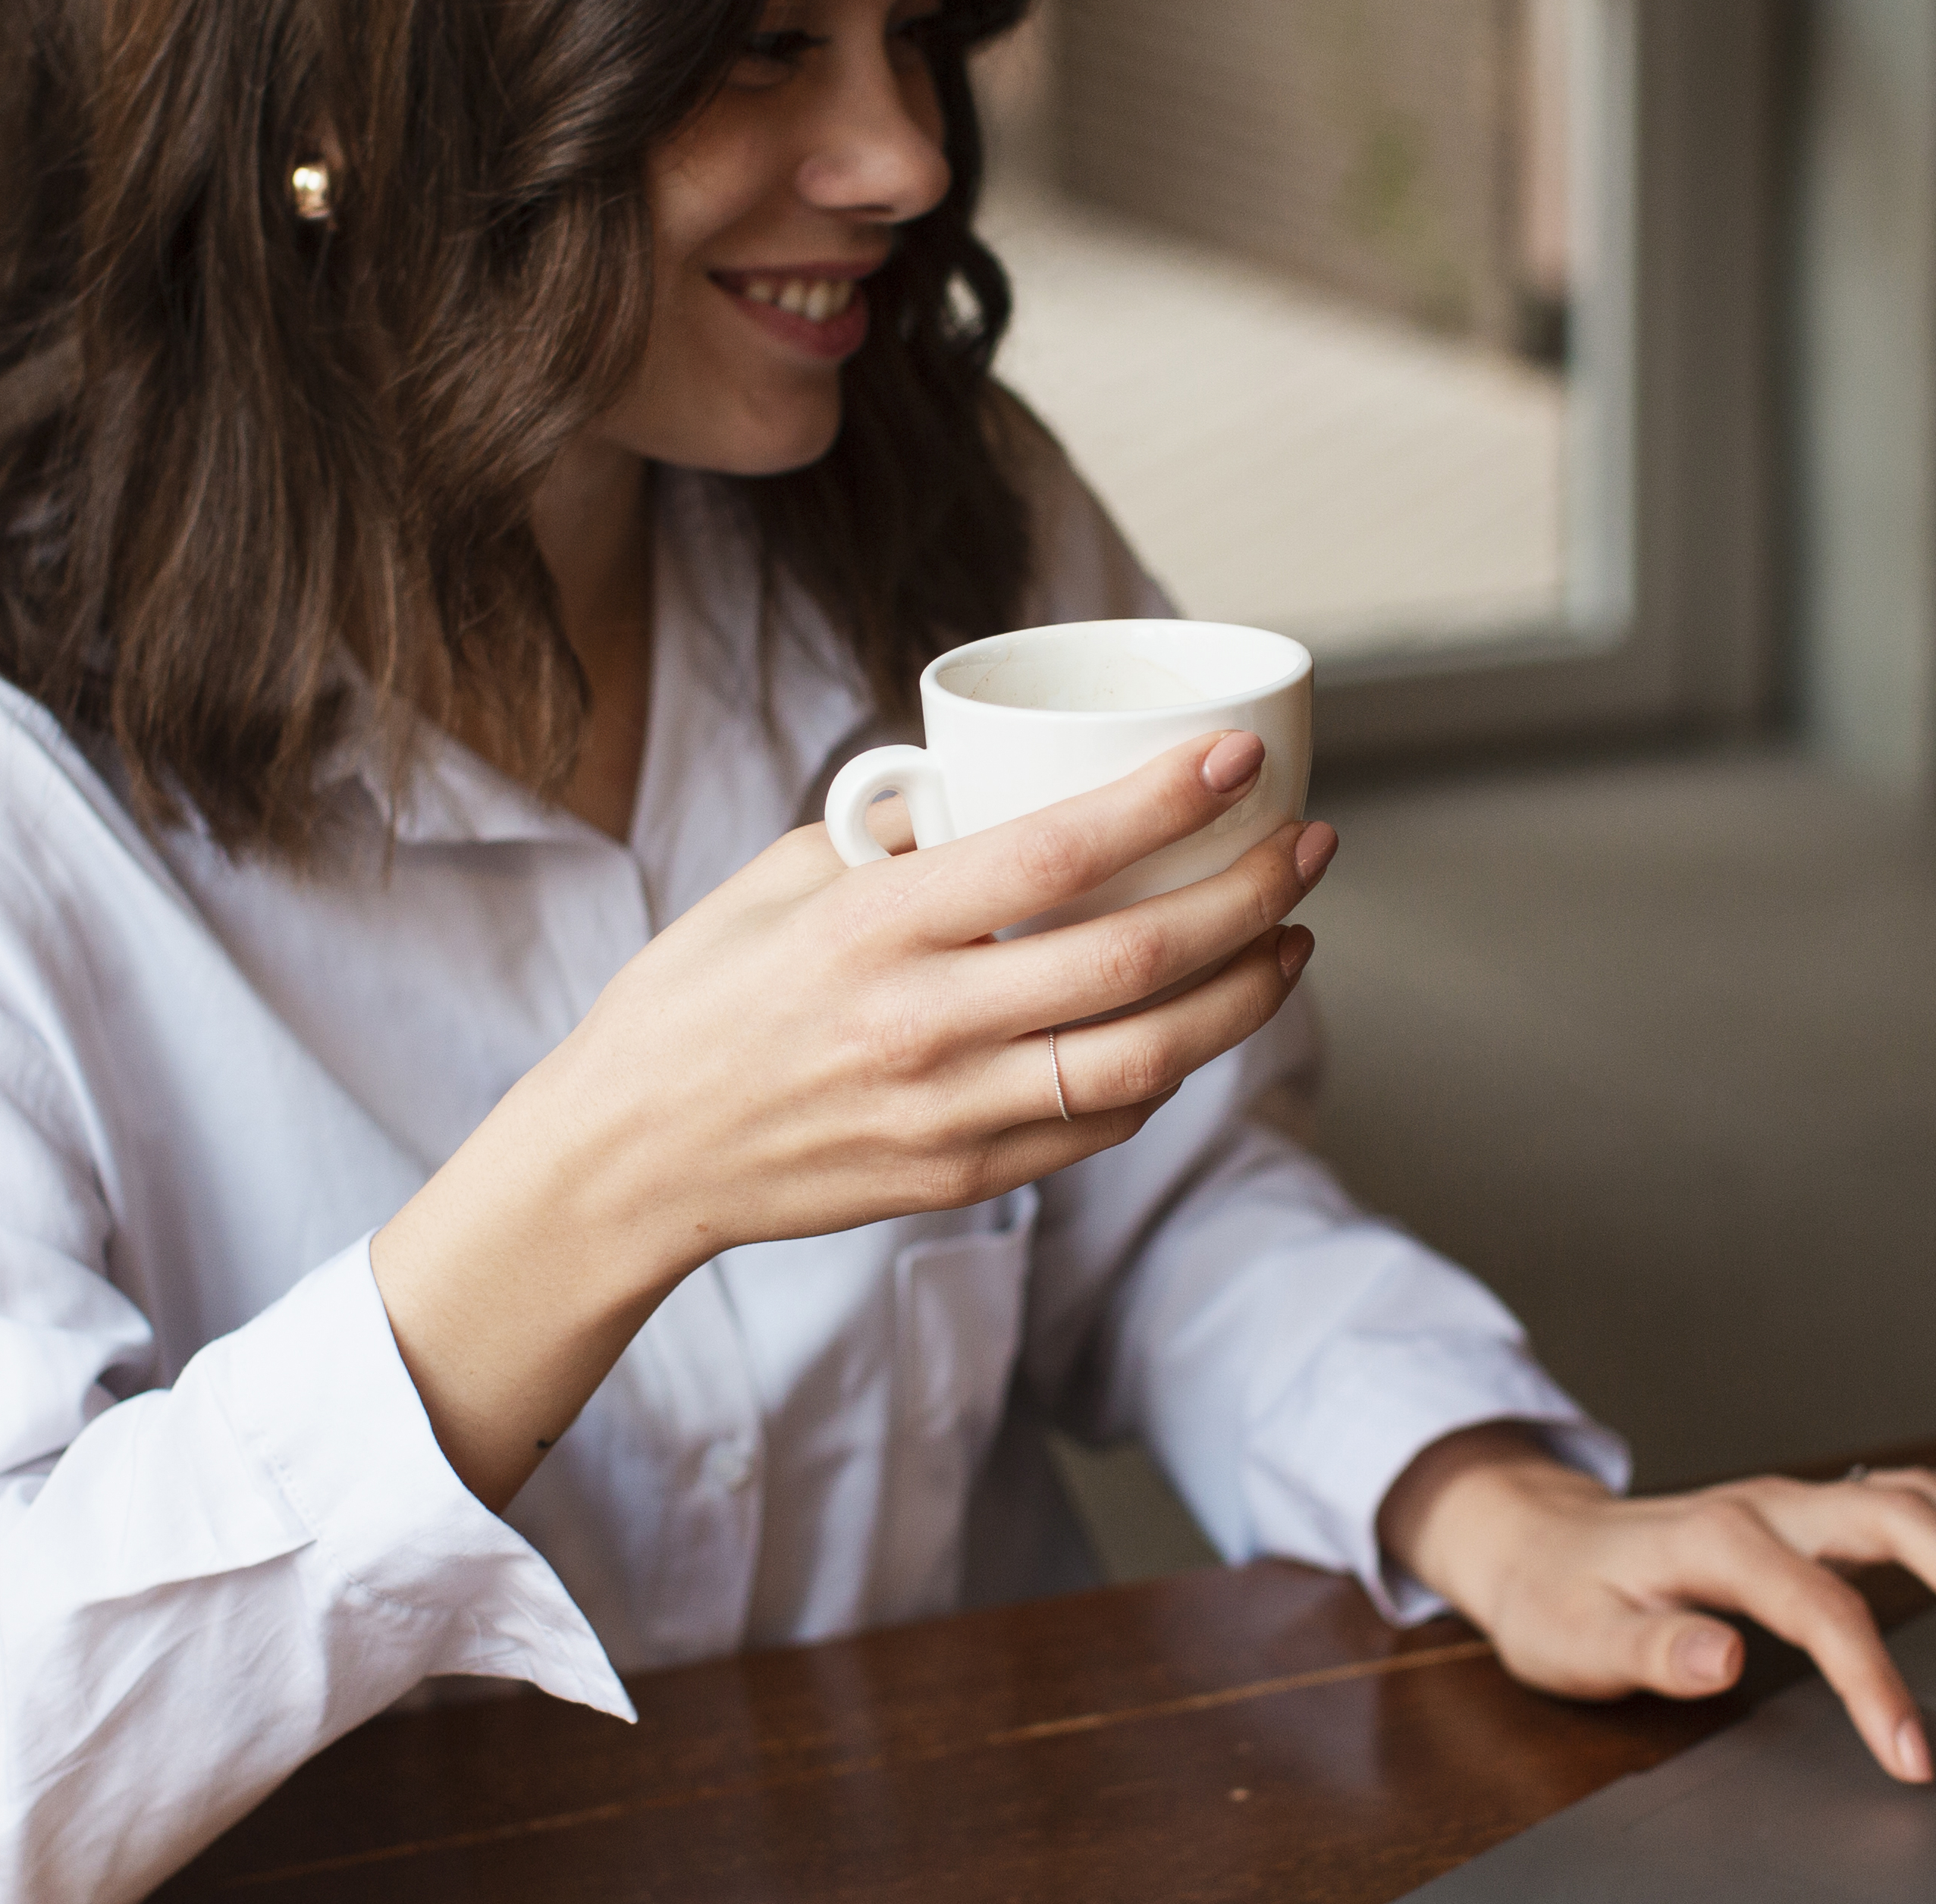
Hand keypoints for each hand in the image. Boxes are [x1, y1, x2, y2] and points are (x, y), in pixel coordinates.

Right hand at [377, 728, 1336, 1504]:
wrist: (629, 1158)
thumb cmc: (696, 998)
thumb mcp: (778, 883)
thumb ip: (897, 843)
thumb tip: (996, 791)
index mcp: (876, 927)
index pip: (1060, 853)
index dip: (1168, 802)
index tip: (1242, 759)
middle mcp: (924, 1023)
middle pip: (1137, 958)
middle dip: (1248, 895)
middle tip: (1306, 847)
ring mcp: (950, 1113)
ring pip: (1149, 1057)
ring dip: (1243, 996)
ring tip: (1290, 942)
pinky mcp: (962, 1175)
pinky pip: (1099, 1123)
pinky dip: (1167, 1072)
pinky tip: (1198, 1024)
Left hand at [1378, 1424, 1935, 1783]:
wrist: (1535, 1543)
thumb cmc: (1559, 1599)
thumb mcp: (1576, 1641)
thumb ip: (1650, 1650)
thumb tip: (1721, 1656)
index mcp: (1715, 1540)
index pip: (1820, 1608)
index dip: (1873, 1681)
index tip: (1911, 1753)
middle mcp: (1766, 1505)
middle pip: (1892, 1515)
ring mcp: (1793, 1501)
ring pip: (1915, 1491)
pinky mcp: (1810, 1513)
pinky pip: (1907, 1497)